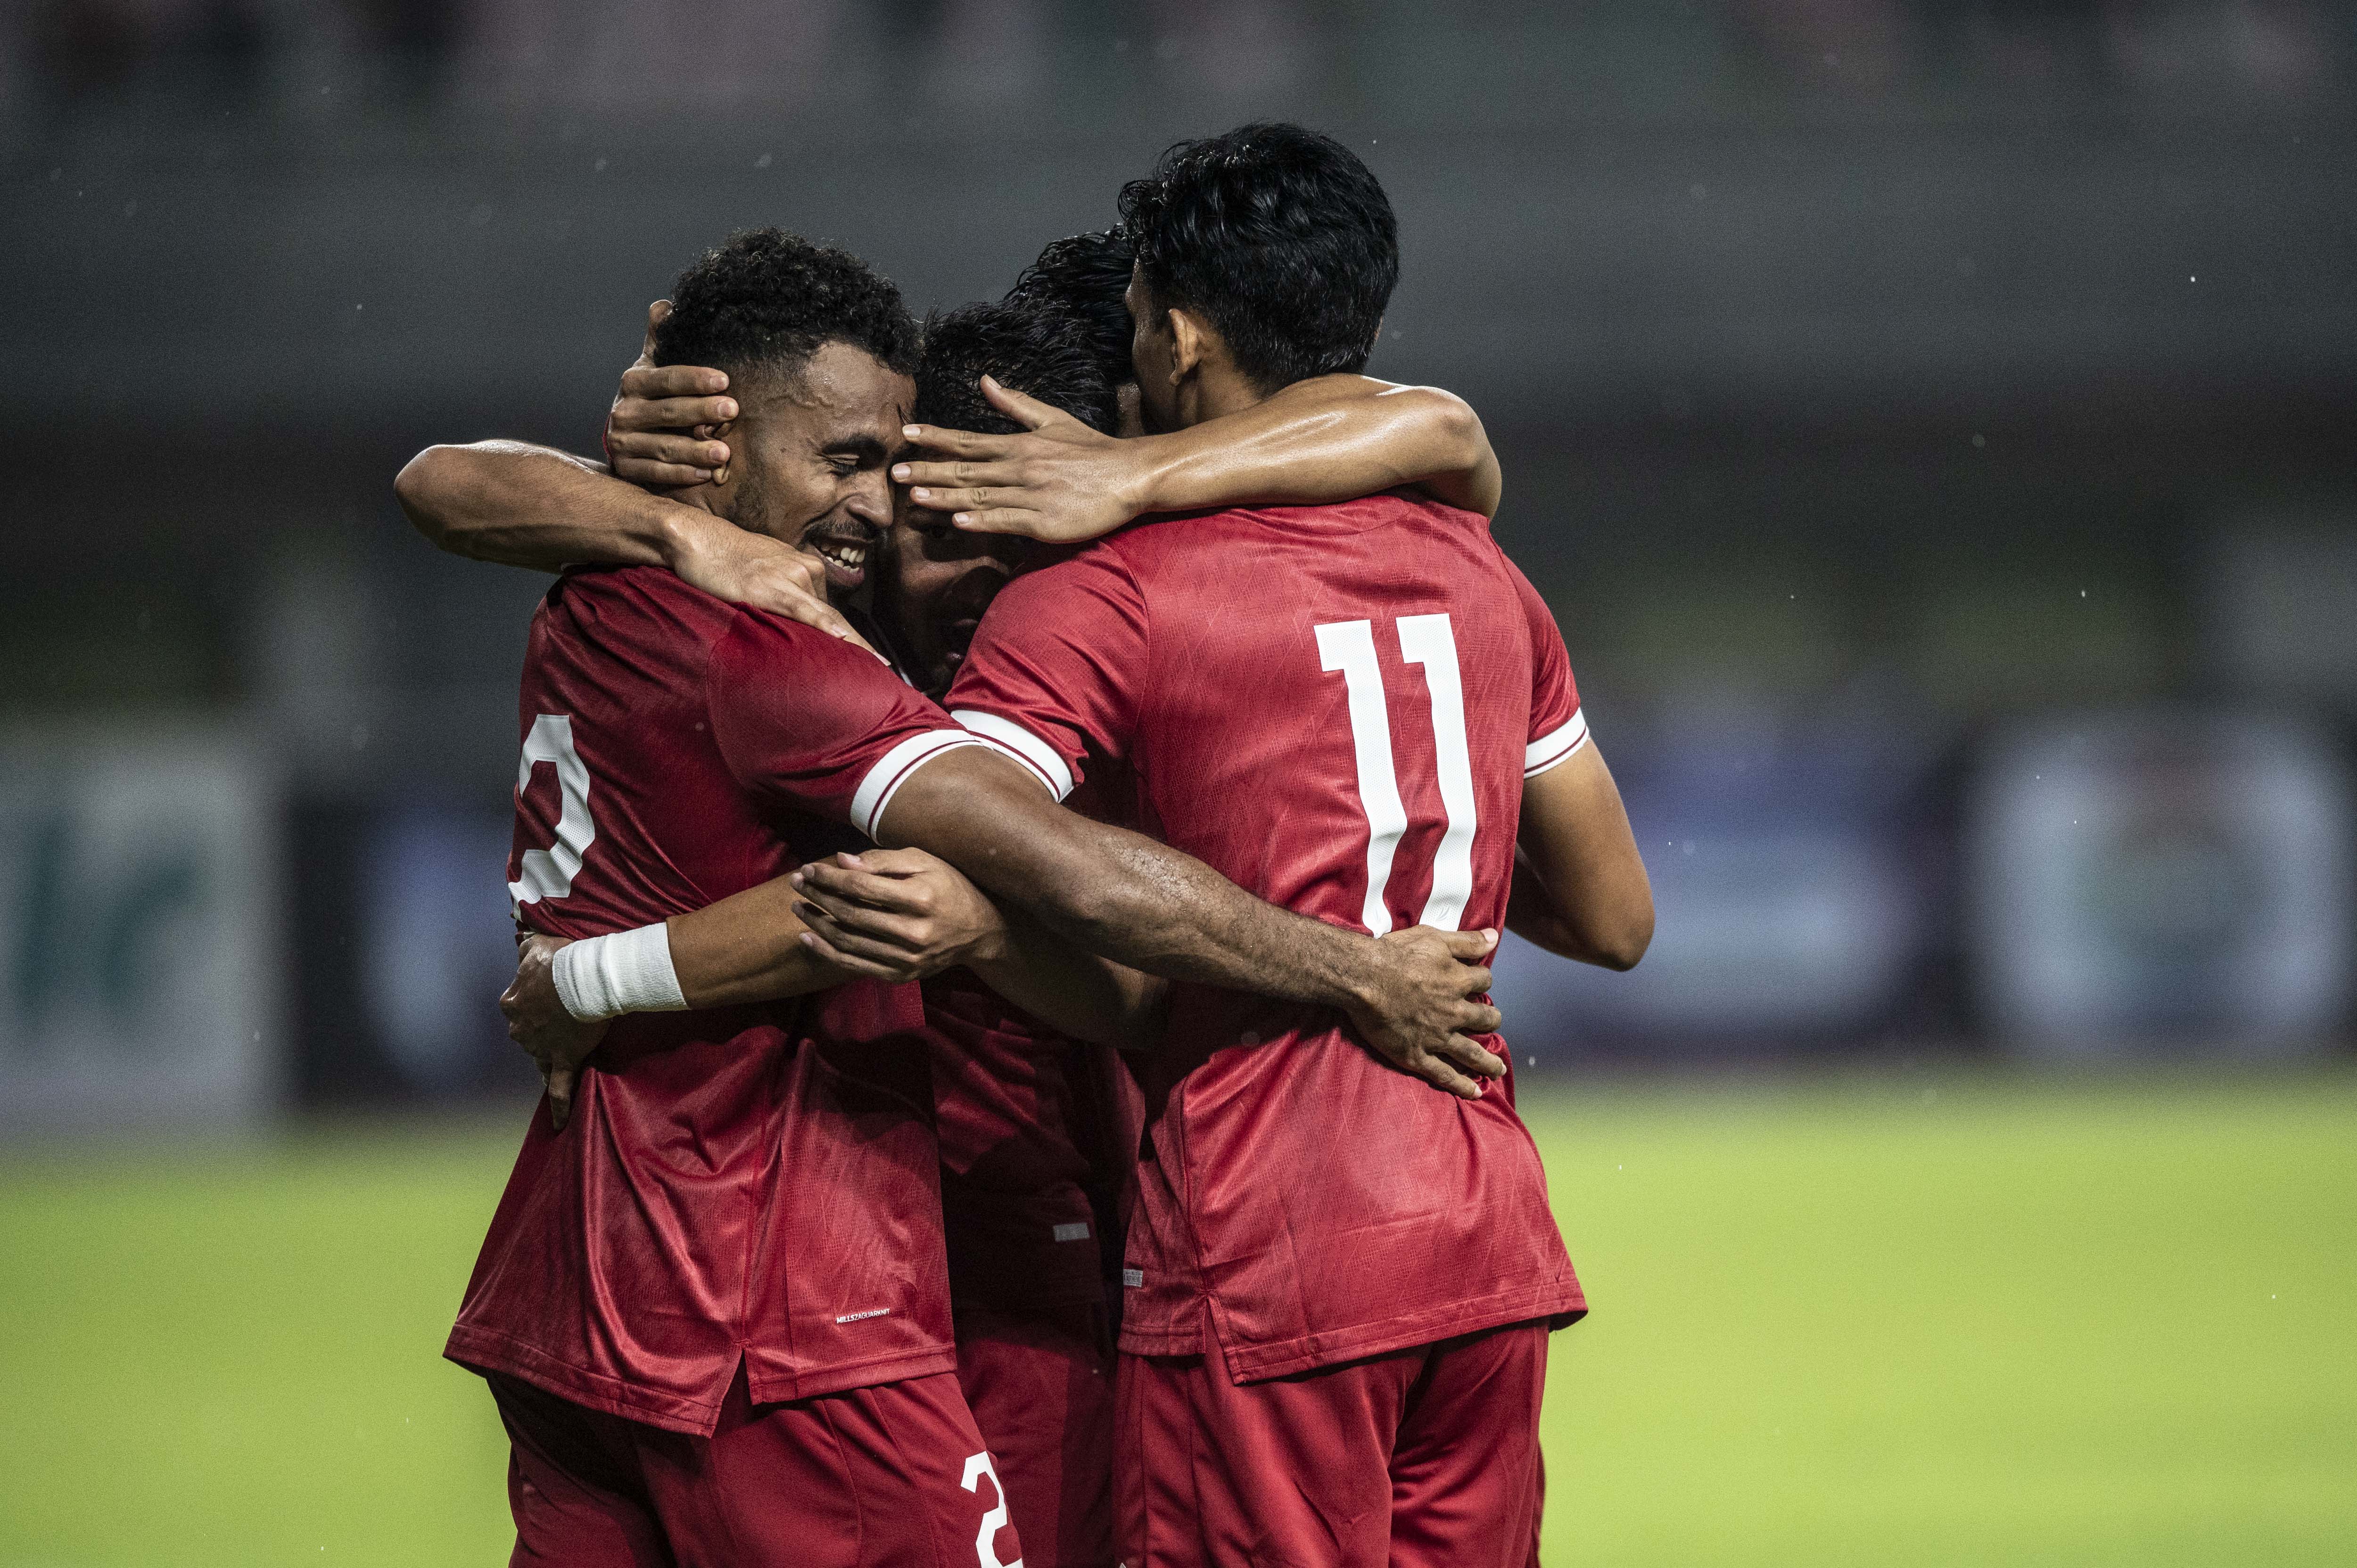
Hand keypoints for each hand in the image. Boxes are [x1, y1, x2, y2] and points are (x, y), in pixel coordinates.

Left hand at [502, 934, 609, 1131]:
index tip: (552, 995)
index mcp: (512, 1002)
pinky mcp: (562, 1060)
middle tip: (565, 1018)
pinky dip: (559, 1107)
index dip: (535, 1001)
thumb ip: (525, 950)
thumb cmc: (564, 958)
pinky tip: (559, 1124)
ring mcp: (539, 1048)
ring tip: (570, 1046)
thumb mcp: (537, 945)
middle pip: (528, 1032)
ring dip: (551, 1052)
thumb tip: (521, 948)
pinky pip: (558, 1089)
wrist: (588, 977)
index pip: (518, 1005)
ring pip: (541, 1055)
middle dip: (542, 1028)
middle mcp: (519, 1028)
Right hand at [604, 301, 737, 487]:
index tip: (724, 380)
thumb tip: (668, 305)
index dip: (695, 379)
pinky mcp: (625, 468)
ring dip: (696, 450)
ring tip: (725, 452)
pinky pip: (656, 474)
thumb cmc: (651, 394)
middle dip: (702, 412)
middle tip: (732, 411)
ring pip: (664, 447)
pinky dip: (682, 475)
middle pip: (668, 412)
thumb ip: (662, 338)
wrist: (624, 433)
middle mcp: (624, 411)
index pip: (667, 379)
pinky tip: (707, 475)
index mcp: (634, 381)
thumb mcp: (653, 364)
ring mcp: (623, 442)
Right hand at [664, 517, 879, 653]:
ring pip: (828, 618)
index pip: (833, 611)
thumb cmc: (727, 560)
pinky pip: (807, 611)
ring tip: (873, 668)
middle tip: (880, 672)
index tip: (879, 662)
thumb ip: (782, 596)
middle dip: (857, 647)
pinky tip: (845, 641)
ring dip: (848, 646)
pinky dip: (827, 627)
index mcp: (806, 570)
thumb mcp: (764, 575)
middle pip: (834, 617)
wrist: (699, 539)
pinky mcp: (774, 587)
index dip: (855, 639)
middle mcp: (807, 570)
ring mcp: (793, 576)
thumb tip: (790, 626)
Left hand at [786, 849, 1009, 981]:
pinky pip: (855, 966)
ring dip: (816, 924)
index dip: (830, 878)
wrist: (980, 931)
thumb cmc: (950, 887)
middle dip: (818, 897)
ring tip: (797, 907)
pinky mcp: (901, 974)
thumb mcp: (925, 862)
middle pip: (851, 914)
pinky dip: (828, 953)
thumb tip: (843, 861)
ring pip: (848, 942)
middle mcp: (913, 932)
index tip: (809, 868)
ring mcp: (907, 958)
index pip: (861, 888)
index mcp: (920, 898)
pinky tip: (808, 938)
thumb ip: (883, 861)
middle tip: (796, 883)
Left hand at [892, 376, 1152, 541]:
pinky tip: (958, 522)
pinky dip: (982, 521)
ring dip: (946, 496)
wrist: (1132, 476)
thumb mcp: (1054, 420)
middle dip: (929, 470)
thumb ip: (1016, 405)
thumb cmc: (1093, 450)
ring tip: (915, 496)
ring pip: (980, 496)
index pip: (968, 440)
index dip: (935, 438)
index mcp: (1020, 445)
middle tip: (895, 473)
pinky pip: (1007, 521)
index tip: (906, 436)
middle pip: (966, 469)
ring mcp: (1032, 495)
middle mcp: (1021, 468)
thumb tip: (985, 381)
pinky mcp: (1045, 522)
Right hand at [1341, 927, 1506, 1100]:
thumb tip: (1494, 938)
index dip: (1481, 980)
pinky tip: (1475, 1092)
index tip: (1475, 982)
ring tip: (1498, 1069)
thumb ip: (1466, 941)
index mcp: (1458, 982)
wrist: (1362, 977)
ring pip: (1471, 1053)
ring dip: (1488, 1062)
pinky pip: (1444, 1074)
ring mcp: (1436, 1037)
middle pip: (1485, 1019)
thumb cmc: (1395, 954)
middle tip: (1491, 1023)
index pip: (1484, 980)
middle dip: (1491, 1020)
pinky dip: (1462, 1085)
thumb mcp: (1433, 937)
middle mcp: (1453, 1012)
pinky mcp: (1416, 1055)